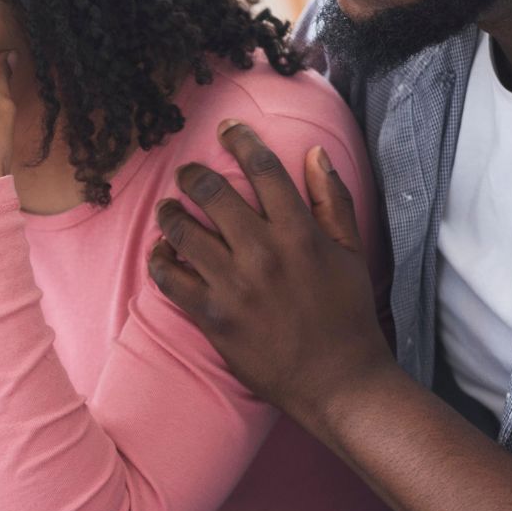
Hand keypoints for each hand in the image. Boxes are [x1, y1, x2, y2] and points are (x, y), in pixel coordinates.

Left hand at [145, 120, 393, 431]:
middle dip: (192, 175)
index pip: (263, 170)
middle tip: (187, 173)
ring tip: (168, 210)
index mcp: (300, 233)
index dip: (241, 141)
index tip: (227, 129)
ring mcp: (234, 286)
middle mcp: (263, 253)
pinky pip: (170, 278)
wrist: (339, 382)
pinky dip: (160, 260)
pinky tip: (162, 253)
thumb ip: (332, 200)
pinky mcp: (213, 316)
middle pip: (212, 193)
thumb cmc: (348, 315)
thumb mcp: (351, 253)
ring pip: (183, 231)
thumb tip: (314, 153)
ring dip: (170, 213)